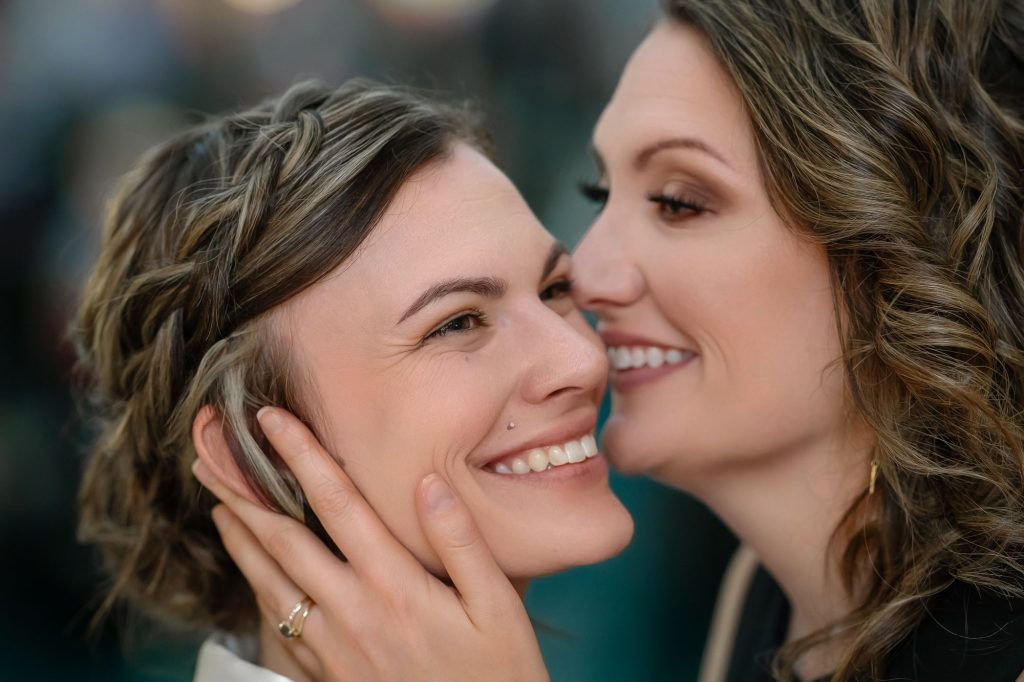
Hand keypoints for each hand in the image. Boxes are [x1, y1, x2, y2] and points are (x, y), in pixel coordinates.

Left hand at [192, 407, 549, 681]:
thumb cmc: (499, 675)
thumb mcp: (499, 607)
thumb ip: (461, 541)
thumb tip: (427, 481)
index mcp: (395, 585)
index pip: (338, 505)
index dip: (302, 456)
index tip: (271, 419)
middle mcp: (353, 612)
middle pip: (283, 542)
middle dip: (244, 494)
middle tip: (209, 459)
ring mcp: (334, 647)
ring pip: (269, 584)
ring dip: (239, 541)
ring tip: (217, 507)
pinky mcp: (327, 675)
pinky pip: (278, 625)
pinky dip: (256, 590)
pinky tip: (253, 577)